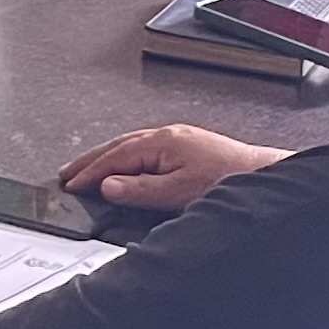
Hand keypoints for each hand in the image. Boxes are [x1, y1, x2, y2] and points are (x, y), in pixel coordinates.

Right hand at [58, 124, 288, 213]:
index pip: (116, 156)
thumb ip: (140, 190)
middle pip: (119, 146)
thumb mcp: (178, 192)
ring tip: (87, 170)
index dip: (91, 172)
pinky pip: (145, 150)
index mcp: (163, 142)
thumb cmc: (227, 182)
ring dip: (106, 158)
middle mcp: (168, 136)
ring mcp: (178, 140)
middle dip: (90, 160)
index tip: (72, 185)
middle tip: (67, 174)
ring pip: (131, 146)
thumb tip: (109, 186)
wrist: (260, 176)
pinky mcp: (187, 148)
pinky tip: (123, 167)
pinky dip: (125, 159)